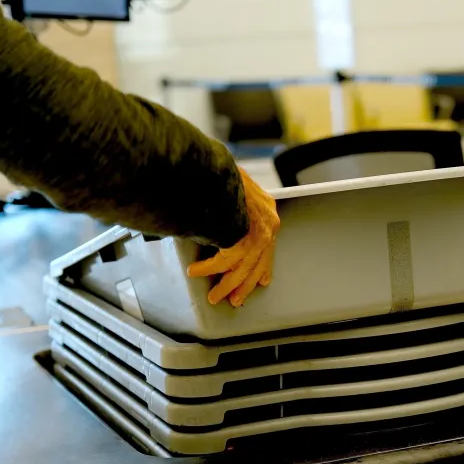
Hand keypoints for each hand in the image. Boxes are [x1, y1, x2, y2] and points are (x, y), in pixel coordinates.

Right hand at [187, 168, 279, 306]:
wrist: (215, 164)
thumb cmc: (221, 174)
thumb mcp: (236, 190)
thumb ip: (236, 208)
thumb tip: (222, 220)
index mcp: (268, 212)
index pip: (267, 248)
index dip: (263, 268)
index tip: (262, 281)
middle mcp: (268, 225)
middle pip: (256, 265)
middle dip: (243, 285)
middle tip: (234, 299)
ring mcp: (258, 233)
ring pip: (241, 269)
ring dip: (226, 285)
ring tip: (215, 296)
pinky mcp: (242, 239)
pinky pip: (223, 261)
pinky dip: (207, 268)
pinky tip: (195, 271)